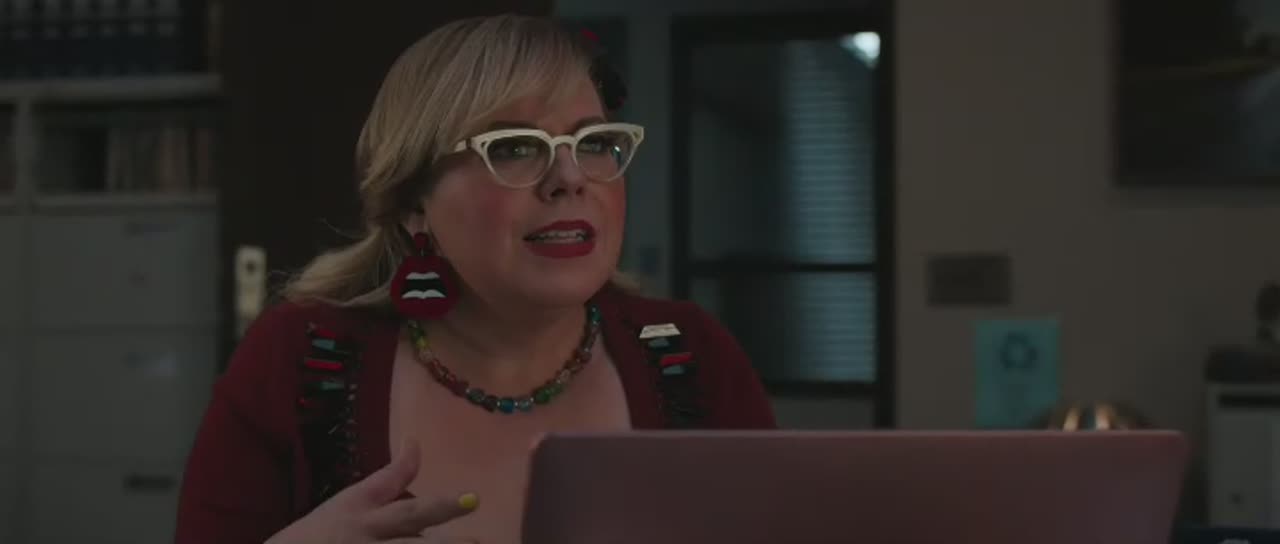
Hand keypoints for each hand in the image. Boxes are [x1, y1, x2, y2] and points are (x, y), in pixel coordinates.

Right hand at [266, 440, 477, 543]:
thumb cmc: (321, 532)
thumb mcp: (351, 500)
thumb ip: (390, 477)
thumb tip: (416, 441)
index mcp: (365, 518)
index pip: (408, 511)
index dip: (441, 506)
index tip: (474, 500)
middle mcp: (366, 543)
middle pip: (411, 543)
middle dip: (446, 540)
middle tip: (478, 538)